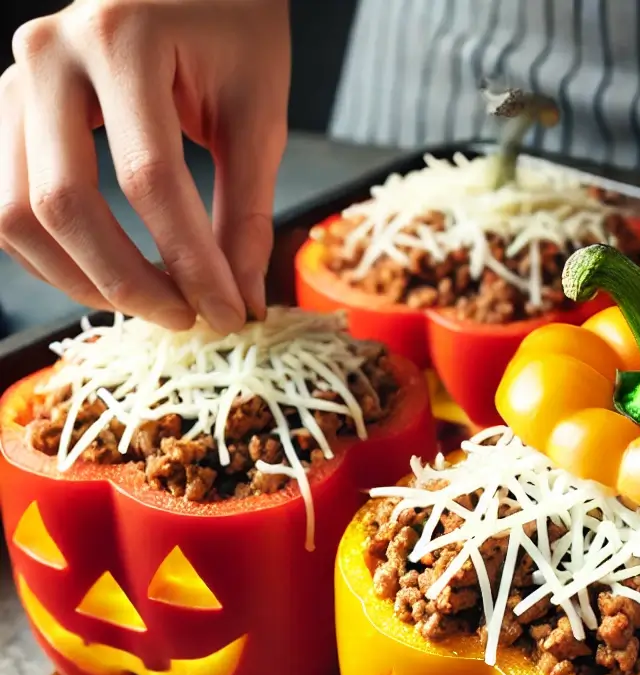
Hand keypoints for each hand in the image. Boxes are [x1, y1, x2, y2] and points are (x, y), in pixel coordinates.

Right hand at [0, 0, 289, 333]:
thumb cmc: (232, 31)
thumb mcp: (257, 115)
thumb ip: (247, 211)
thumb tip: (241, 300)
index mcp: (121, 39)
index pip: (149, 179)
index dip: (190, 262)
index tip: (228, 314)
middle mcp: (49, 54)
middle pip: (64, 202)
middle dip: (127, 282)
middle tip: (186, 320)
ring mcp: (16, 80)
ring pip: (17, 212)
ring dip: (83, 280)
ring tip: (154, 305)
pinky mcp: (10, 110)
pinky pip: (10, 205)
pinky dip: (57, 258)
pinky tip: (112, 278)